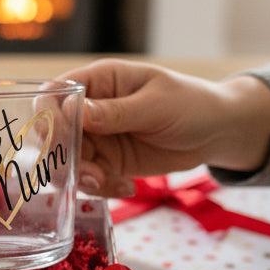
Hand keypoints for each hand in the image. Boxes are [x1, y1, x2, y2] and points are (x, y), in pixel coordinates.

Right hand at [58, 59, 269, 196]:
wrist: (219, 132)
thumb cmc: (192, 104)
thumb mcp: (156, 105)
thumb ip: (114, 112)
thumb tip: (72, 110)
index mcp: (100, 81)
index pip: (55, 93)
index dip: (50, 116)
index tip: (65, 139)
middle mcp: (92, 109)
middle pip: (56, 132)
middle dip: (65, 156)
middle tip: (88, 173)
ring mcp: (99, 137)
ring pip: (71, 161)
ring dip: (83, 177)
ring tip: (109, 183)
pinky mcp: (110, 162)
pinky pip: (91, 179)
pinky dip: (102, 188)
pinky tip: (126, 187)